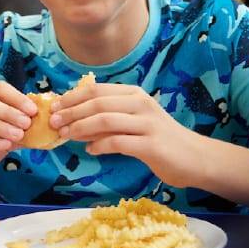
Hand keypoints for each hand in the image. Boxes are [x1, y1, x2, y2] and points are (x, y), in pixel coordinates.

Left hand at [50, 82, 200, 187]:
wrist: (195, 157)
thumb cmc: (158, 138)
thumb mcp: (133, 120)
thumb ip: (108, 117)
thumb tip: (71, 120)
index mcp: (133, 94)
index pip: (96, 90)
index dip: (71, 97)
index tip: (53, 107)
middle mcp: (141, 104)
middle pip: (97, 103)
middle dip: (70, 113)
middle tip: (53, 123)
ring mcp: (148, 123)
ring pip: (105, 121)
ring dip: (80, 128)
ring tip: (65, 136)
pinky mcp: (152, 145)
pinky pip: (118, 142)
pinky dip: (99, 146)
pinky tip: (91, 150)